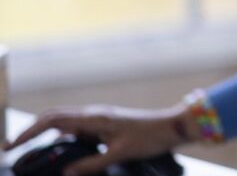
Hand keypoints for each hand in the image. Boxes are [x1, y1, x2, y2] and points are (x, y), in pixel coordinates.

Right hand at [2, 103, 192, 175]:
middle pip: (53, 118)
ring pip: (64, 124)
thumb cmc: (150, 137)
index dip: (29, 131)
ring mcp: (98, 119)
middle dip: (31, 131)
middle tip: (13, 148)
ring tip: (31, 152)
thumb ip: (92, 164)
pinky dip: (62, 139)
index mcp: (93, 118)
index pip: (52, 120)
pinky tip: (59, 153)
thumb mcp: (120, 154)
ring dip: (46, 135)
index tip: (11, 145)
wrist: (172, 126)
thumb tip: (66, 173)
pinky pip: (77, 131)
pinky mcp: (105, 126)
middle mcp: (93, 115)